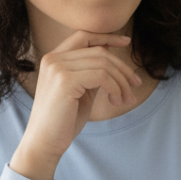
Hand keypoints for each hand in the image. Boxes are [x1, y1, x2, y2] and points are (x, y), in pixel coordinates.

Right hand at [10, 31, 140, 179]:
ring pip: (103, 63)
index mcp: (54, 58)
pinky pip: (102, 76)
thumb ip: (92, 73)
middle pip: (99, 51)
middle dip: (122, 68)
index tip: (126, 42)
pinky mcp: (65, 81)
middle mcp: (53, 59)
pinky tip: (115, 101)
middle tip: (136, 85)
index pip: (84, 36)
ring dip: (121, 82)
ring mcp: (57, 68)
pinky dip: (115, 88)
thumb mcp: (81, 91)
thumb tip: (112, 57)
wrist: (44, 143)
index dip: (107, 37)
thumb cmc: (63, 120)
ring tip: (125, 99)